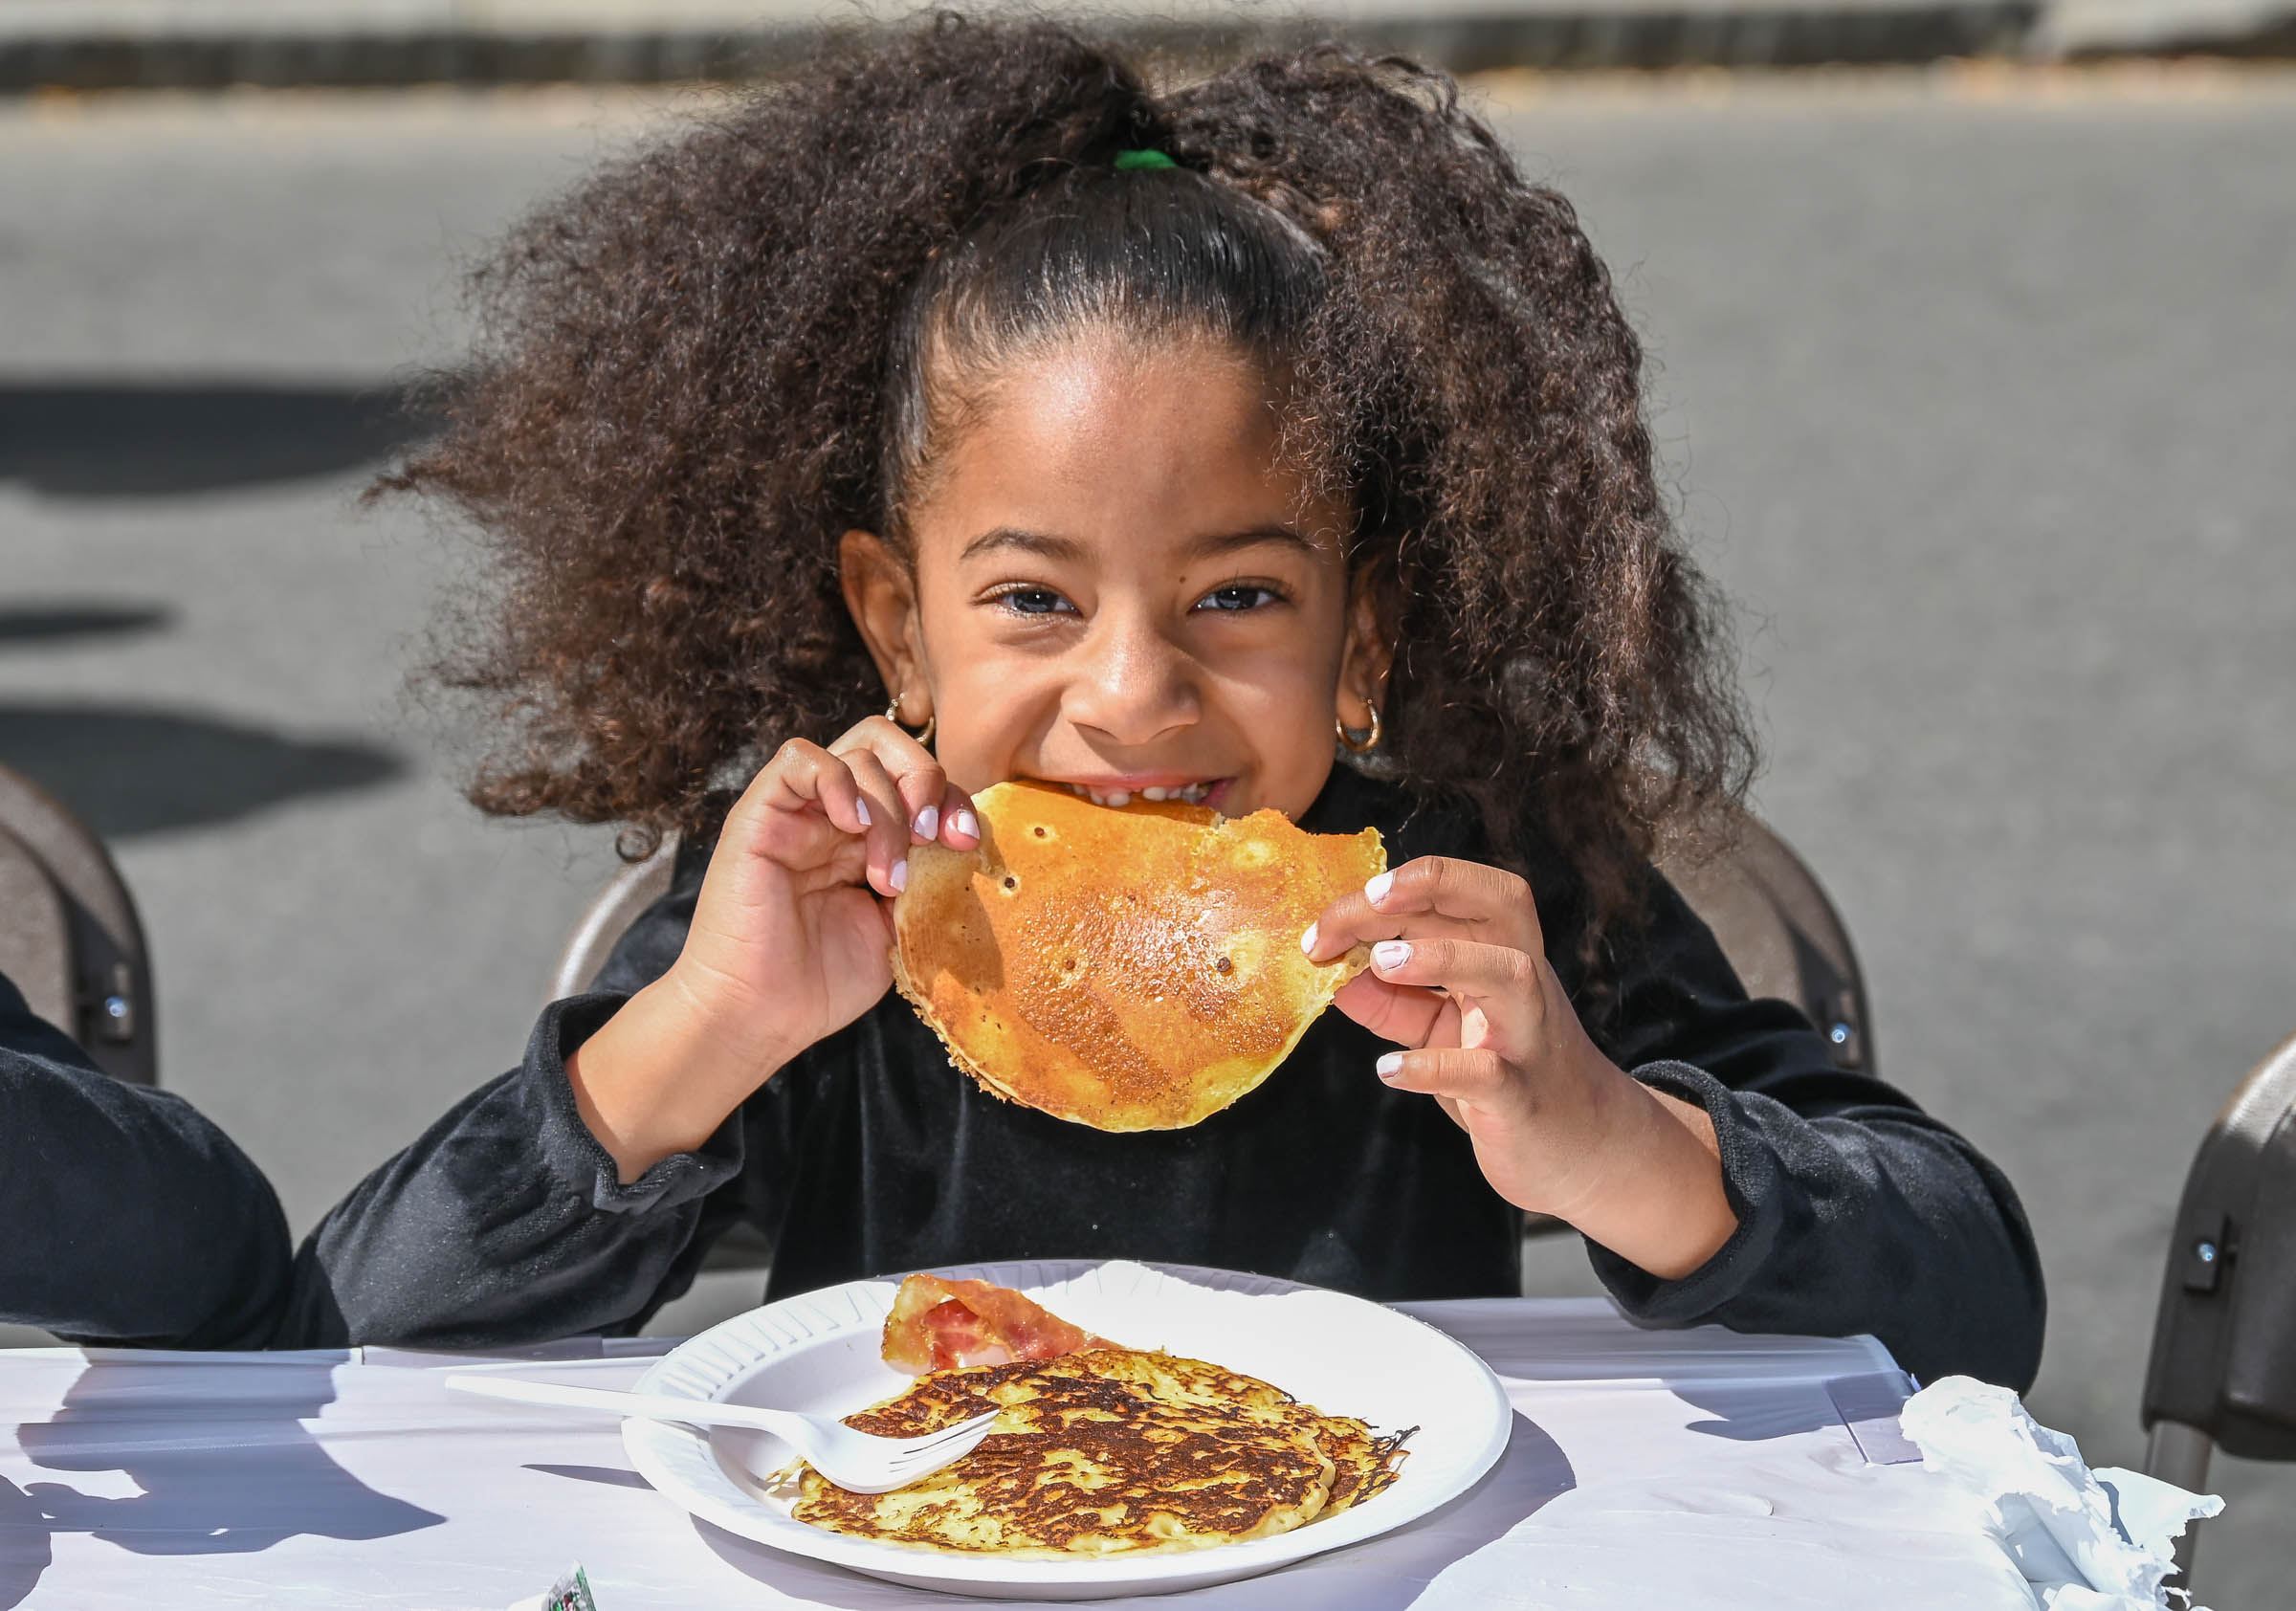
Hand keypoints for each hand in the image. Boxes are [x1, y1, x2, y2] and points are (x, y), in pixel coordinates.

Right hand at [568, 715, 976, 1180]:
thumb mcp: (896, 930)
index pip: (917, 783)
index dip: (951, 800)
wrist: (760, 1015)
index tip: (967, 842)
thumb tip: (960, 848)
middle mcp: (830, 816)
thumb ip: (925, 882)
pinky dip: (838, 781)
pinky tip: (852, 828)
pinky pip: (799, 759)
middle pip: (888, 746)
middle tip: (931, 836)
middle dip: (925, 780)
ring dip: (888, 805)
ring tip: (887, 875)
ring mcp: (796, 812)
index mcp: (863, 839)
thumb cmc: (820, 984)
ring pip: (856, 750)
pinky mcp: (759, 815)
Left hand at [1304, 857, 1736, 1277]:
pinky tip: (1389, 1070)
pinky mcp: (1521, 1099)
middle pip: (1492, 910)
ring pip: (1508, 974)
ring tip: (1381, 964)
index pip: (1466, 893)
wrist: (1586, 1152)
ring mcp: (1528, 1039)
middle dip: (1420, 896)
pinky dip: (1435, 1068)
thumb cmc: (1508, 1076)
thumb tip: (1336, 979)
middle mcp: (1526, 985)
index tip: (1353, 898)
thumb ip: (1396, 1004)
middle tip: (1354, 910)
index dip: (1410, 882)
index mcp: (1505, 957)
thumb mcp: (1446, 1031)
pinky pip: (1486, 1074)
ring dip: (1444, 957)